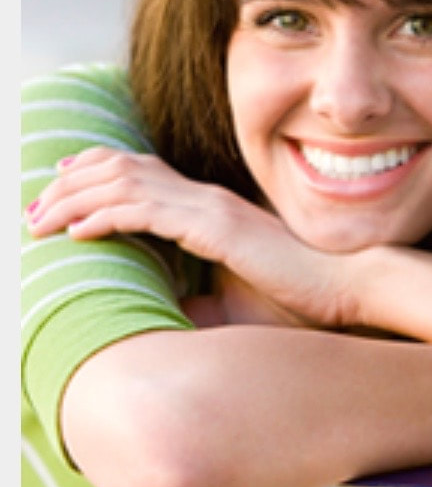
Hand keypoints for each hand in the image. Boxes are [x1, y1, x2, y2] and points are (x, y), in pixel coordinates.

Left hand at [24, 147, 354, 327]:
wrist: (344, 286)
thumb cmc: (297, 295)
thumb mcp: (233, 297)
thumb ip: (195, 300)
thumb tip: (163, 318)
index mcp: (208, 206)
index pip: (139, 170)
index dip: (91, 173)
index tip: (59, 192)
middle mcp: (204, 198)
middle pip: (120, 167)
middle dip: (68, 184)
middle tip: (33, 209)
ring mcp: (211, 209)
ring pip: (124, 184)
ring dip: (74, 199)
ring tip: (41, 220)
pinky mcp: (217, 229)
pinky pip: (148, 213)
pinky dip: (106, 217)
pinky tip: (79, 233)